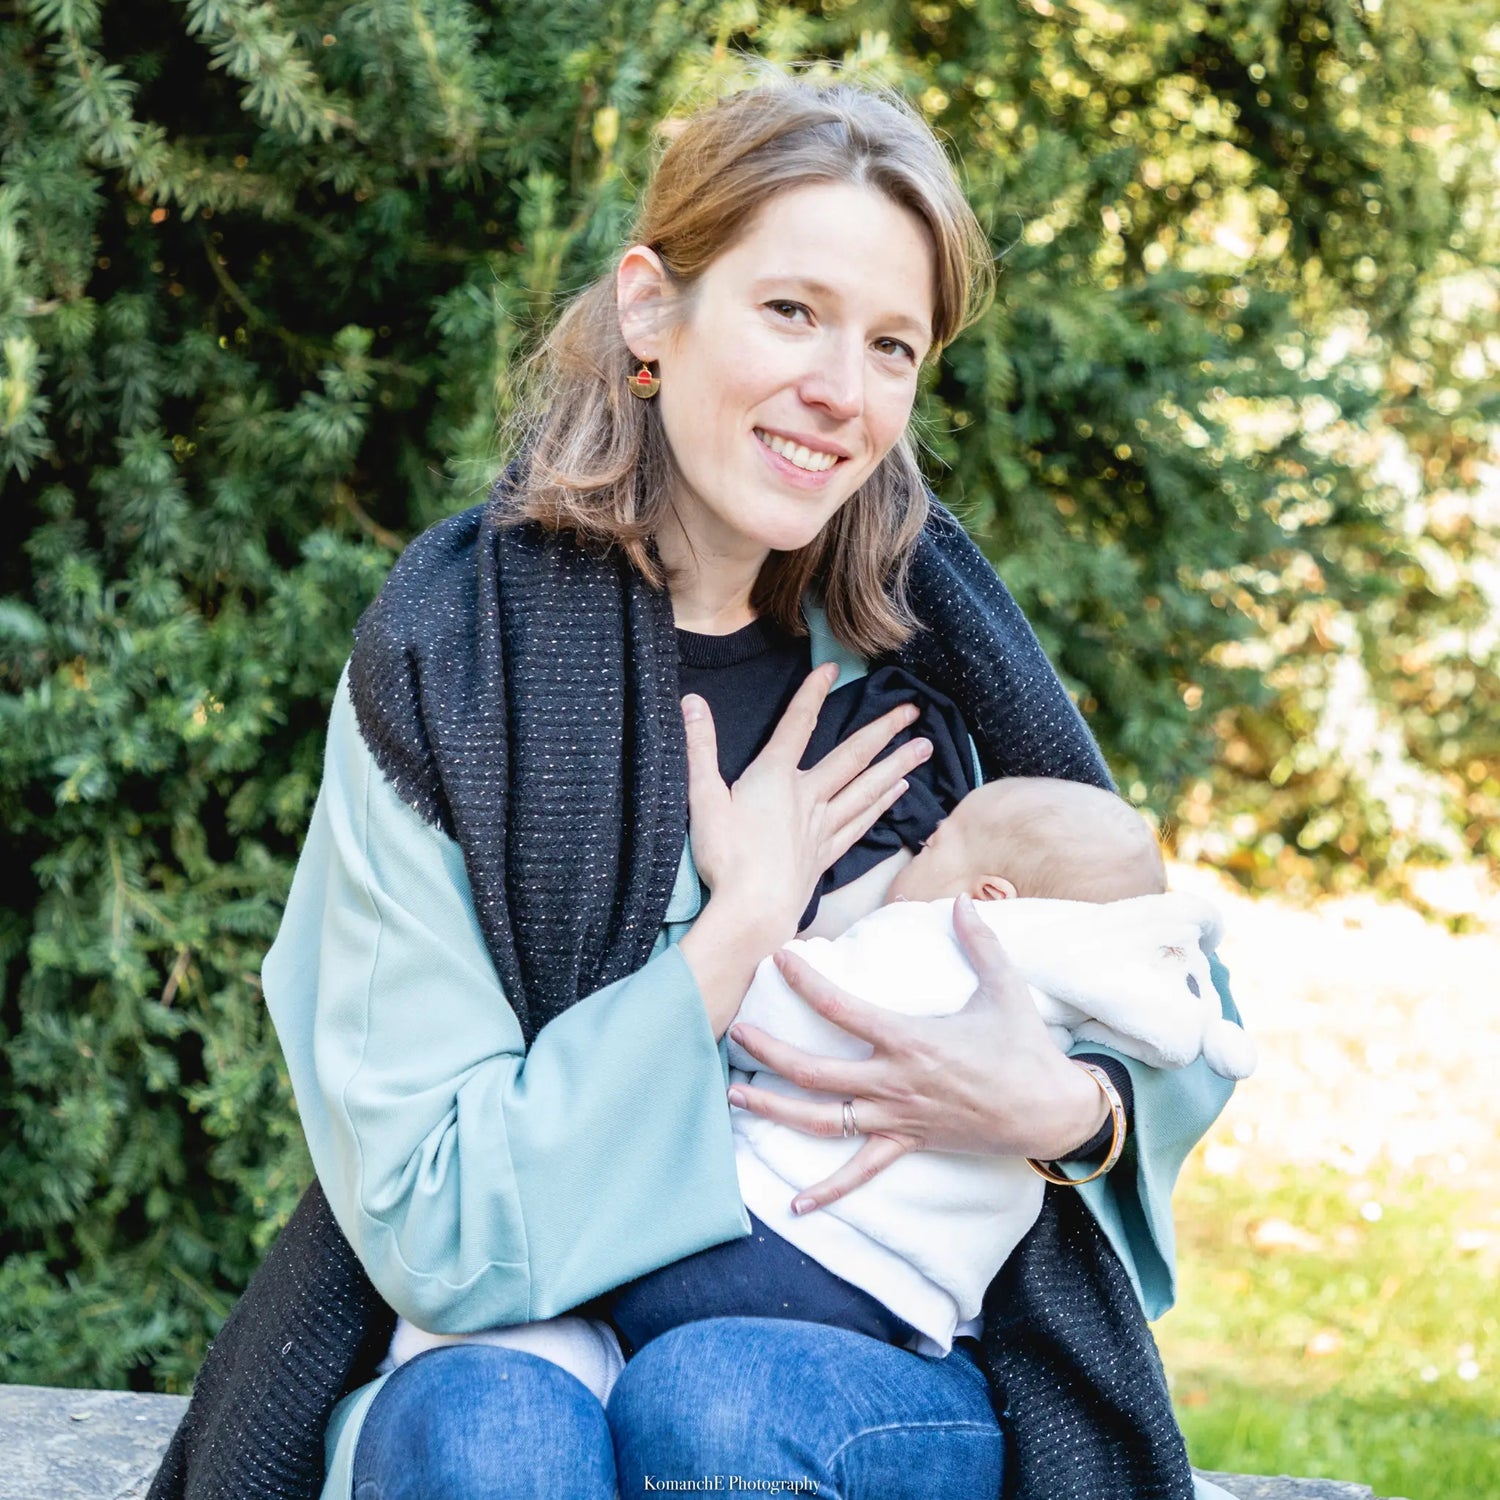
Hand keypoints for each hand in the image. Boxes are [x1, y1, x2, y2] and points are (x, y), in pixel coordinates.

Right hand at [683, 662, 931, 950]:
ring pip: (867, 789)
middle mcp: (807, 796)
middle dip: (883, 729)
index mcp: (775, 777)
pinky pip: (860, 823)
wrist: (753, 911)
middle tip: (914, 709)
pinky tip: (897, 793)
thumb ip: (700, 747)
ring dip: (896, 765)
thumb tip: (692, 701)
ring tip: (924, 747)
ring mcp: (821, 827)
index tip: (832, 668)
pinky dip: (881, 805)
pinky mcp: (825, 855)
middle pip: (852, 755)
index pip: (797, 723)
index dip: (813, 692)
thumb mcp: (702, 797)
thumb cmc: (725, 857)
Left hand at [725, 894, 1108, 1212]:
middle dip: (770, 1052)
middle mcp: (895, 1083)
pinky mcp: (908, 1143)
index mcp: (910, 1040)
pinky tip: (796, 1205)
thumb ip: (979, 941)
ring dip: (776, 1109)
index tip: (778, 960)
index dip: (806, 982)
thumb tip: (964, 898)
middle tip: (737, 1033)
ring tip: (737, 1096)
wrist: (1049, 1111)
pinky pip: (860, 1172)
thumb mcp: (1004, 989)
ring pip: (823, 1120)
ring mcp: (897, 1118)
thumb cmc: (1025, 1049)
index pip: (842, 1009)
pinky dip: (827, 1191)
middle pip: (815, 1071)